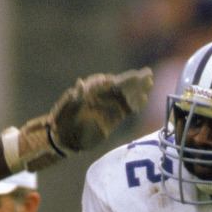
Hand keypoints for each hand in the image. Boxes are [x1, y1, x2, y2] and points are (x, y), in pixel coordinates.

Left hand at [16, 69, 153, 170]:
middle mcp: (102, 98)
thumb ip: (75, 97)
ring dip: (138, 92)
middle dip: (135, 82)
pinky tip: (143, 101)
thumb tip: (80, 83)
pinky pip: (125, 111)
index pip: (113, 83)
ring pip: (126, 97)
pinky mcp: (111, 119)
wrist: (63, 137)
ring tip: (149, 85)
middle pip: (122, 88)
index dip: (125, 79)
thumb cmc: (62, 120)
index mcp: (93, 92)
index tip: (137, 74)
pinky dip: (134, 106)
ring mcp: (108, 108)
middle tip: (149, 75)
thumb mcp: (66, 108)